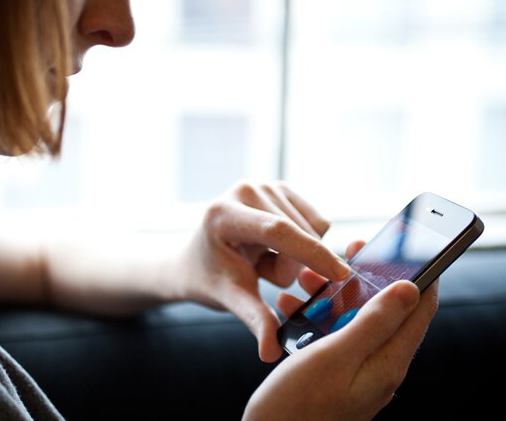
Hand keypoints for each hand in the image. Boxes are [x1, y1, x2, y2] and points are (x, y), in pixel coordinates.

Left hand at [174, 180, 349, 361]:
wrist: (197, 258)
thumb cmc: (209, 278)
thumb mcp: (229, 298)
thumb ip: (254, 319)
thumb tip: (271, 353)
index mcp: (224, 213)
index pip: (277, 231)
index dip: (312, 254)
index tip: (341, 276)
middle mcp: (245, 190)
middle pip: (299, 234)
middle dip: (290, 266)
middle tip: (259, 272)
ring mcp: (264, 185)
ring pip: (313, 228)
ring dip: (296, 255)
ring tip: (262, 259)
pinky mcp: (281, 189)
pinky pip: (317, 222)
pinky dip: (303, 243)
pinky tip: (273, 248)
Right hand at [242, 242, 439, 420]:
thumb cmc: (297, 406)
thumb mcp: (335, 356)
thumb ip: (374, 322)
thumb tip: (410, 289)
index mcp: (388, 361)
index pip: (420, 308)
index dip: (413, 272)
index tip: (391, 248)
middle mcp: (379, 366)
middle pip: (386, 310)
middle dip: (365, 279)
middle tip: (341, 257)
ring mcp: (359, 372)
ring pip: (356, 320)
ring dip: (335, 296)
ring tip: (306, 280)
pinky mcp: (338, 375)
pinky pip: (336, 336)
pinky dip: (318, 317)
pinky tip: (294, 310)